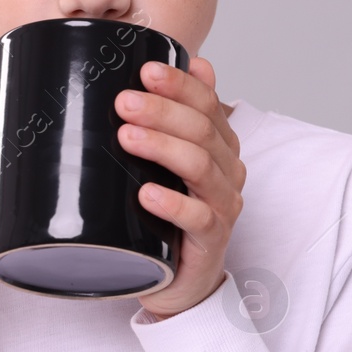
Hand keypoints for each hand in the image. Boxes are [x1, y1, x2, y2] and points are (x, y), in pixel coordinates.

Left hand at [114, 56, 245, 318]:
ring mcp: (222, 205)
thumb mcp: (164, 164)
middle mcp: (227, 170)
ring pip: (202, 166)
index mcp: (219, 144)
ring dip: (163, 147)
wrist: (180, 280)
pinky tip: (147, 194)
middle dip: (163, 111)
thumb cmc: (168, 217)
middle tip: (124, 102)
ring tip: (126, 137)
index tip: (144, 71)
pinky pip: (199, 218)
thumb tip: (165, 74)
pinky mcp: (212, 240)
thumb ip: (167, 123)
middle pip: (203, 130)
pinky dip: (173, 203)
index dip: (180, 84)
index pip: (207, 103)